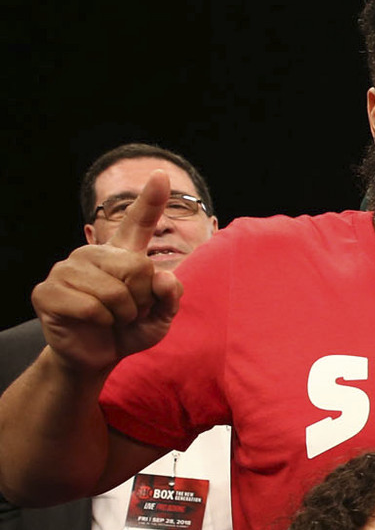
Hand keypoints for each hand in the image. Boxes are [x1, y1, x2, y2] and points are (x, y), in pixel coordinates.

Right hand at [31, 171, 182, 375]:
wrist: (96, 355)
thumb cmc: (128, 330)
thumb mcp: (161, 317)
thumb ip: (171, 297)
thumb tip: (165, 278)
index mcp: (121, 254)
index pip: (138, 222)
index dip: (151, 200)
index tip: (161, 174)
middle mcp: (92, 254)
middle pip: (138, 266)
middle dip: (142, 299)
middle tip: (130, 311)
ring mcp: (66, 269)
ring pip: (114, 291)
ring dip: (122, 314)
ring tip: (112, 318)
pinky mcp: (48, 291)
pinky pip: (91, 307)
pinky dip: (102, 322)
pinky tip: (94, 323)